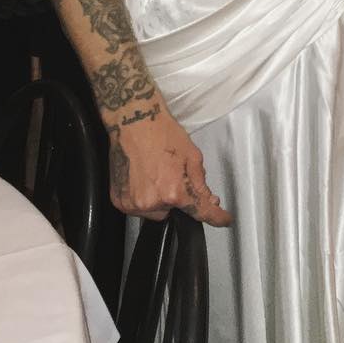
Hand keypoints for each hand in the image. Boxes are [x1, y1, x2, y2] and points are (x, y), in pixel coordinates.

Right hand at [107, 104, 231, 226]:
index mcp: (174, 192)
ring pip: (154, 211)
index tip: (224, 220)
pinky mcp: (119, 202)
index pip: (200, 213)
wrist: (134, 122)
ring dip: (158, 199)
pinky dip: (142, 197)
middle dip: (176, 199)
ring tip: (154, 173)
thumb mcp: (193, 156)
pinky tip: (142, 177)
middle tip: (170, 176)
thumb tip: (208, 200)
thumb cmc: (163, 134)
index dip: (216, 217)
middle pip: (173, 212)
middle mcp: (153, 203)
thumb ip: (201, 183)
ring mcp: (133, 204)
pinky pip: (137, 208)